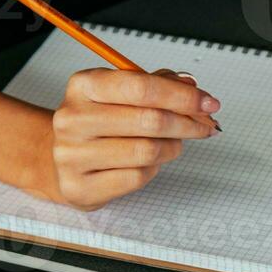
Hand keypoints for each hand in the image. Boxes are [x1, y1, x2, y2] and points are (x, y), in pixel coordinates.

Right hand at [45, 68, 219, 210]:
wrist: (61, 159)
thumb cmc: (100, 123)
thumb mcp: (122, 94)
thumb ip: (158, 84)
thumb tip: (192, 86)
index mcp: (83, 86)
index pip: (141, 87)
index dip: (182, 96)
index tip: (209, 103)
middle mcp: (73, 118)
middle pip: (150, 120)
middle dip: (187, 123)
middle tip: (205, 126)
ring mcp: (72, 155)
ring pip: (148, 151)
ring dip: (172, 147)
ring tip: (173, 144)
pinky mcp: (79, 187)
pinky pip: (137, 177)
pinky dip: (153, 169)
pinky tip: (147, 162)